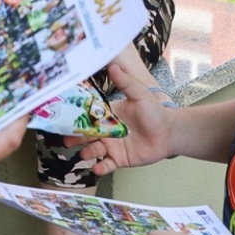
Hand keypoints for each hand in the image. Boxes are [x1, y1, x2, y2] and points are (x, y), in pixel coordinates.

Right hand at [76, 59, 175, 175]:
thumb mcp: (139, 94)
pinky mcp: (119, 159)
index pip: (89, 115)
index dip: (77, 117)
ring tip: (83, 153)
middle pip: (87, 135)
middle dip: (76, 138)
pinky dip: (100, 168)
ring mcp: (112, 145)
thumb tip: (113, 66)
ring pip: (94, 150)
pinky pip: (106, 165)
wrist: (169, 133)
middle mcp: (107, 130)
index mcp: (108, 115)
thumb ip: (125, 83)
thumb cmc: (154, 112)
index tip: (65, 117)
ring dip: (87, 152)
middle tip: (66, 140)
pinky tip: (96, 168)